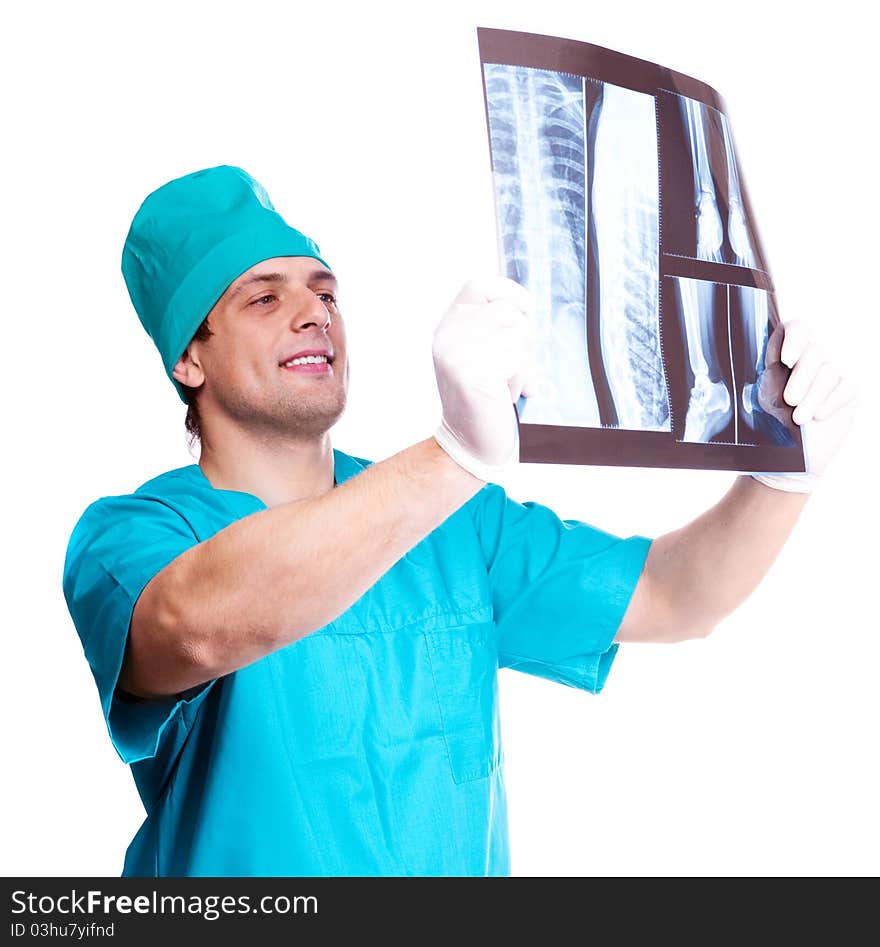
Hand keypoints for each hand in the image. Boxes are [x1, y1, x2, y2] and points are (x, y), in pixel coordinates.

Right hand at [432, 276, 535, 481]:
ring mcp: (456, 351)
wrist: (469, 442)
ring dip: (522, 365)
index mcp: (449, 325)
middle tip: (509, 371)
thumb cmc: (483, 399)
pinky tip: (502, 395)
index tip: (524, 310)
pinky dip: (519, 380)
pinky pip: (516, 360)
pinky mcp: (470, 371)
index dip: (508, 292)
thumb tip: (528, 307)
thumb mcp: (482, 353)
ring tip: (503, 385)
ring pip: (518, 335)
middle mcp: (448, 333)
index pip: (480, 285)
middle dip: (523, 342)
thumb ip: (495, 328)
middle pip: (510, 312)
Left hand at [752, 319, 857, 492]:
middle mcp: (807, 362)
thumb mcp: (756, 401)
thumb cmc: (766, 429)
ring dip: (813, 396)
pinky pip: (845, 388)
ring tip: (799, 419)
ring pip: (828, 372)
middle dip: (801, 377)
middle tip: (788, 401)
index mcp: (782, 357)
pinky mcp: (845, 393)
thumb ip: (762, 377)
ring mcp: (828, 376)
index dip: (794, 338)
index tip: (785, 359)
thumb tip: (753, 362)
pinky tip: (819, 417)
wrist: (784, 462)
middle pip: (813, 351)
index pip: (795, 329)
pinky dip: (831, 402)